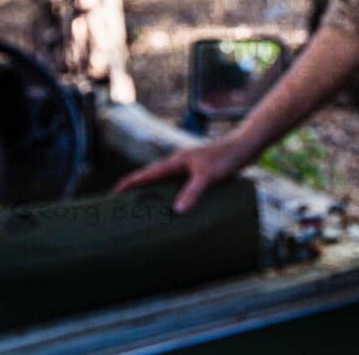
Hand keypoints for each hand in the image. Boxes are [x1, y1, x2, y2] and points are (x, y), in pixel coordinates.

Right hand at [113, 134, 247, 212]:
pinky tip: (174, 209)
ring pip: (164, 184)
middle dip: (136, 192)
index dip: (128, 184)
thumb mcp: (208, 175)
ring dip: (153, 195)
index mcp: (175, 162)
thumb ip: (192, 191)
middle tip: (122, 208)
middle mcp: (178, 164)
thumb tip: (175, 211)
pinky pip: (178, 187)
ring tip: (143, 212)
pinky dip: (171, 197)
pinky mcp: (199, 174)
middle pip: (151, 179)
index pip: (145, 174)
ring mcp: (188, 168)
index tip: (112, 195)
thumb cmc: (227, 157)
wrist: (246, 146)